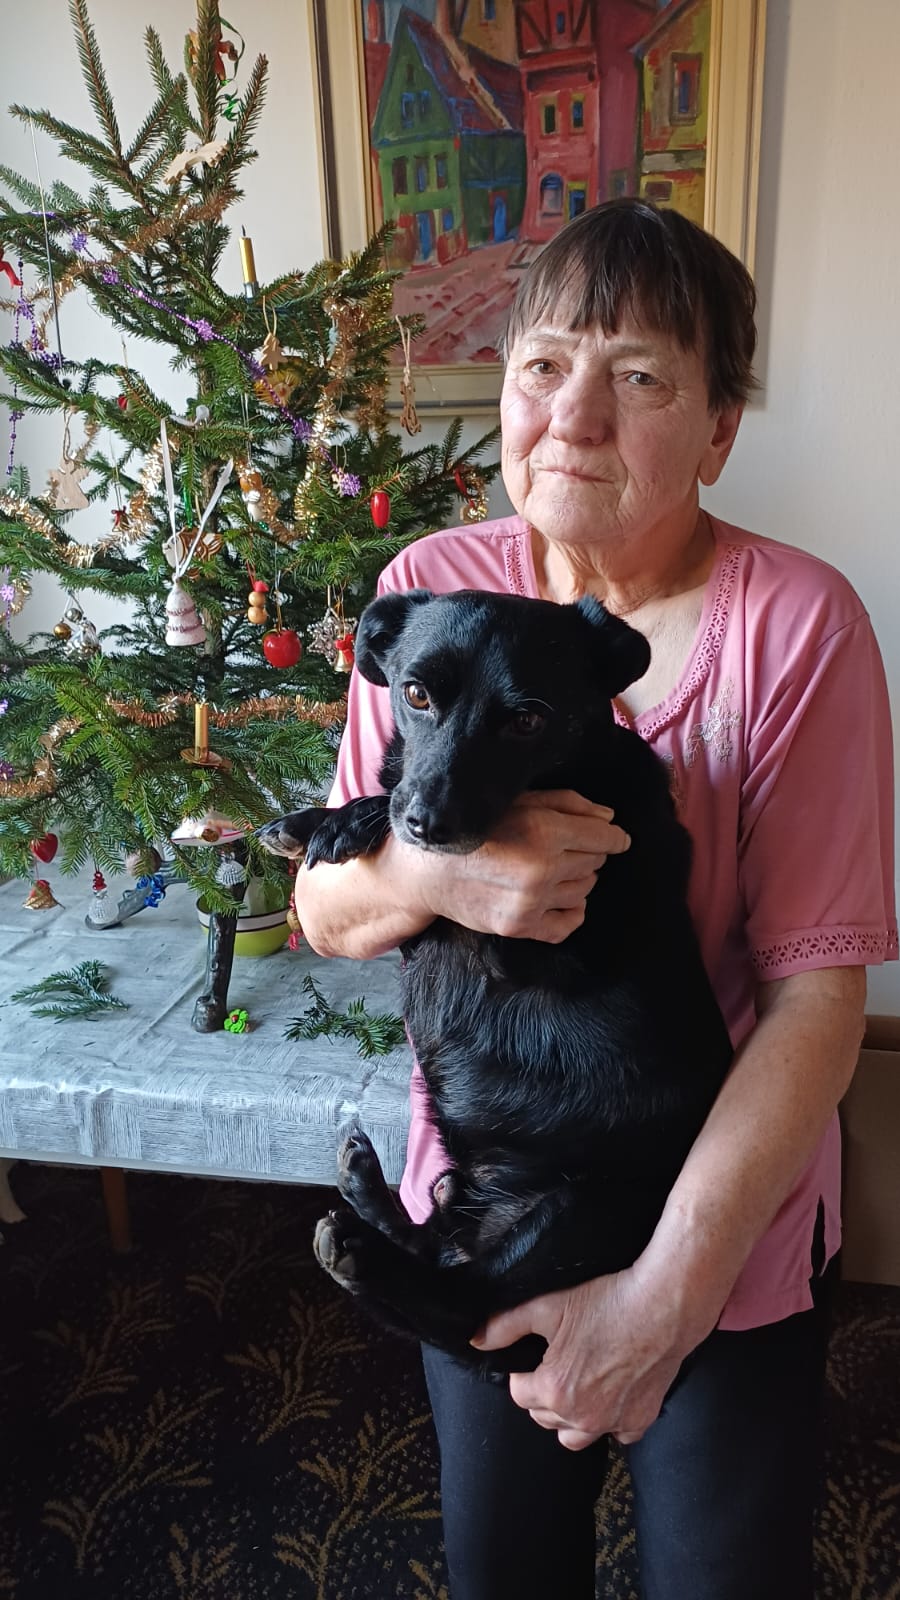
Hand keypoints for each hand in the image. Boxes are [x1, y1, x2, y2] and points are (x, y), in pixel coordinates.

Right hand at [419, 790, 630, 943]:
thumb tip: (608, 819)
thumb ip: (567, 805)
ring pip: (584, 890)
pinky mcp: (520, 926)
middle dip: (586, 852)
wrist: (426, 870)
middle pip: (595, 862)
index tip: (617, 838)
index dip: (615, 837)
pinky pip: (568, 924)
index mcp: (544, 831)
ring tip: (551, 868)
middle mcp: (542, 869)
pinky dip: (571, 911)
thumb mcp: (517, 801)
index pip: (605, 838)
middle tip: (561, 845)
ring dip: (576, 878)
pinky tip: (558, 897)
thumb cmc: (472, 827)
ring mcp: (532, 902)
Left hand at [471, 1266, 697, 1450]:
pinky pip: (615, 1435)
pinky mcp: (640, 1420)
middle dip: (544, 1394)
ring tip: (578, 1386)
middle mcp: (581, 1416)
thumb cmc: (605, 1302)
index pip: (519, 1394)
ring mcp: (612, 1423)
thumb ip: (506, 1324)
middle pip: (544, 1416)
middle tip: (559, 1362)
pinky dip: (609, 1421)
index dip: (523, 1373)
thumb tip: (476, 1340)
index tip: (538, 1355)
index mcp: (553, 1391)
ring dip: (569, 1416)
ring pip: (574, 1436)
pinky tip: (612, 1395)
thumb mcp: (548, 1305)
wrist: (662, 1307)